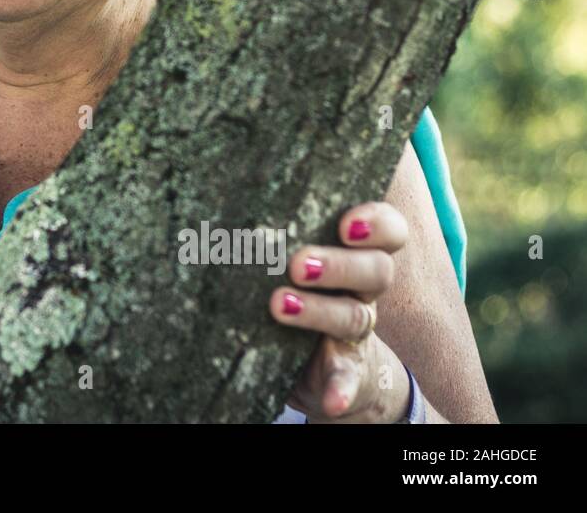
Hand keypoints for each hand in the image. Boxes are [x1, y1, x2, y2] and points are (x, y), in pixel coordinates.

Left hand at [270, 201, 412, 422]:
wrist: (329, 366)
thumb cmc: (298, 290)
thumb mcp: (290, 259)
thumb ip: (274, 230)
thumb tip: (216, 204)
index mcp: (355, 254)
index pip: (389, 231)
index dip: (377, 223)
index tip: (345, 223)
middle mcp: (361, 291)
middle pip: (375, 272)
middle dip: (339, 265)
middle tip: (296, 264)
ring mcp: (355, 332)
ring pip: (354, 317)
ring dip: (320, 312)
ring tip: (280, 305)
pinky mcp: (345, 370)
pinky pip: (347, 379)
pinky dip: (340, 389)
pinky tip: (332, 401)